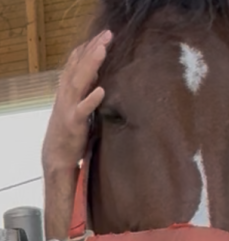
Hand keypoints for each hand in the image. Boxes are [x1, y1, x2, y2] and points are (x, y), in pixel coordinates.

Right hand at [42, 30, 111, 175]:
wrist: (57, 155)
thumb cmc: (70, 131)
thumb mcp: (77, 107)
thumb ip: (85, 93)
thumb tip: (98, 81)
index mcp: (67, 89)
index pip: (76, 62)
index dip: (87, 47)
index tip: (102, 34)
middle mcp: (66, 94)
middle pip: (79, 66)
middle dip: (93, 49)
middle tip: (107, 34)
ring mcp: (69, 107)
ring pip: (80, 82)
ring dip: (91, 65)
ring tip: (103, 51)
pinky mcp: (74, 123)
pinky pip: (83, 109)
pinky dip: (91, 99)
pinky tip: (101, 89)